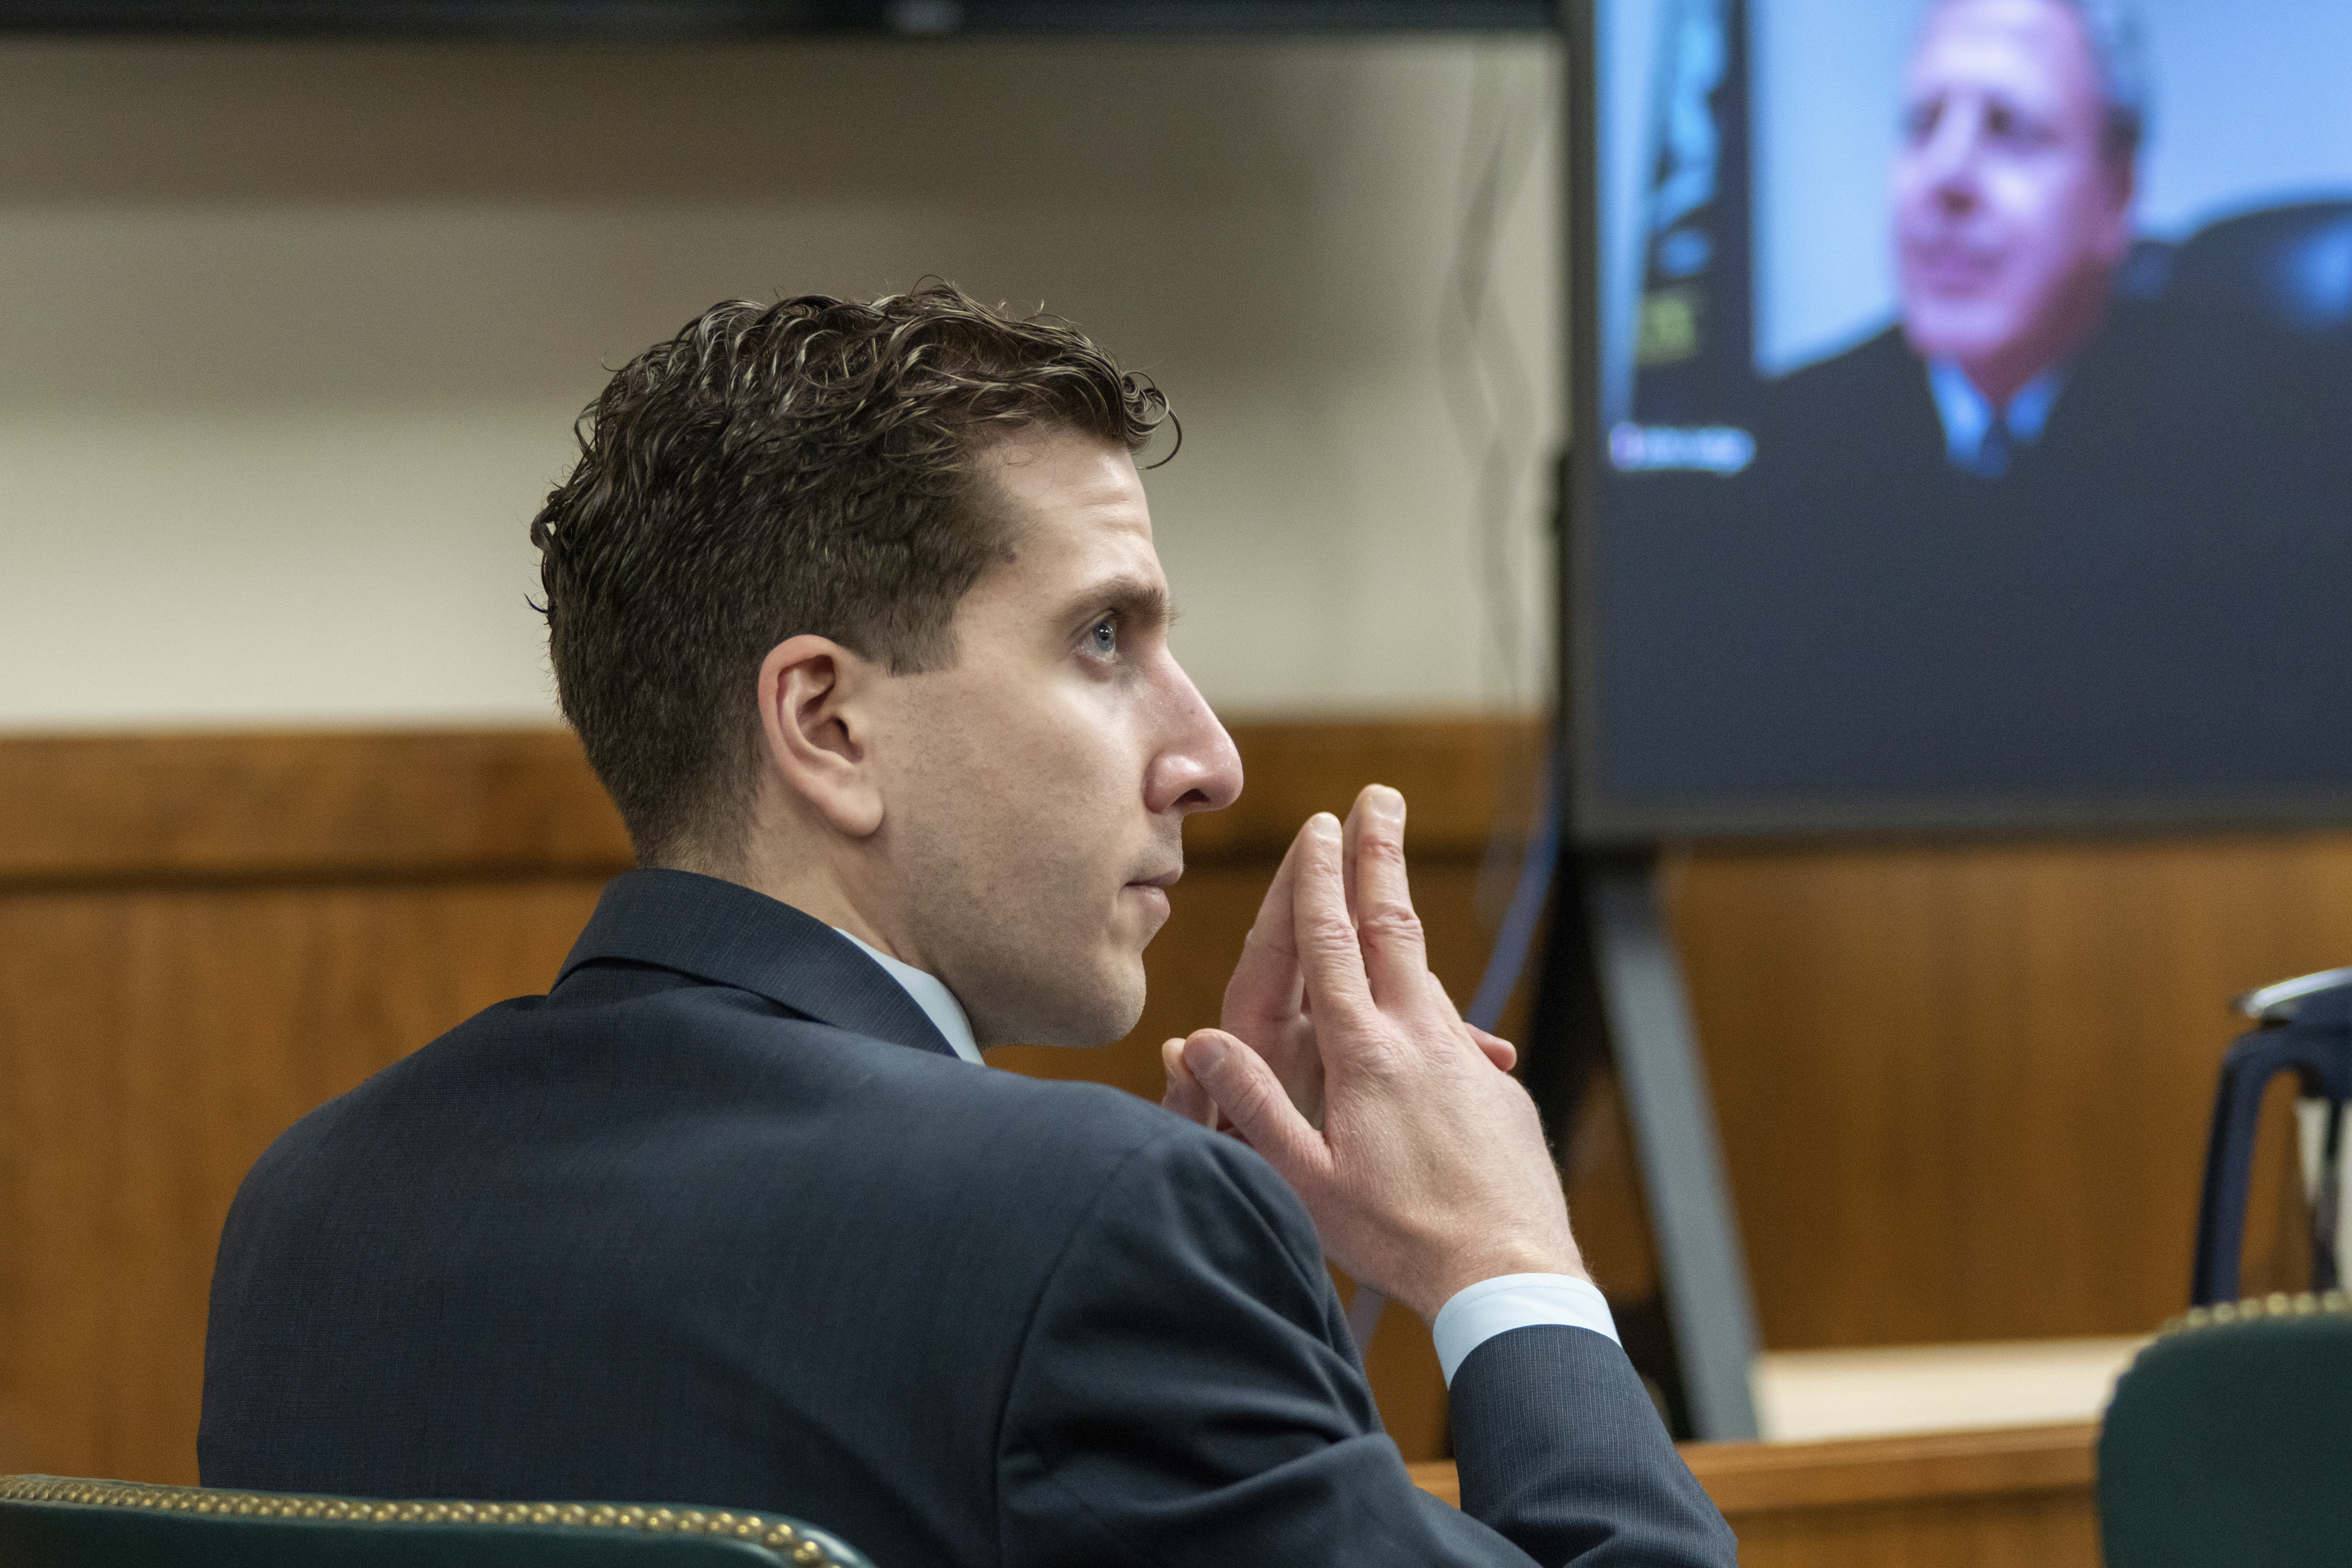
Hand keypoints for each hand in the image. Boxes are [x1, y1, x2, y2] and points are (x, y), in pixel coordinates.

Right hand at [1161, 785, 1583, 1321]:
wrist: (1509, 1272)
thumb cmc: (1399, 1238)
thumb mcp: (1305, 1181)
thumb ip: (1252, 1105)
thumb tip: (1192, 1040)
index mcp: (1364, 1054)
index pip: (1334, 945)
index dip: (1321, 880)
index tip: (1320, 824)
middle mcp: (1419, 1039)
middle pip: (1394, 926)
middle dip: (1380, 856)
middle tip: (1379, 797)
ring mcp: (1464, 1060)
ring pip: (1426, 970)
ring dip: (1404, 913)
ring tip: (1392, 874)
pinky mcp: (1497, 1089)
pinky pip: (1454, 1031)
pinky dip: (1431, 1002)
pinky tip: (1424, 1015)